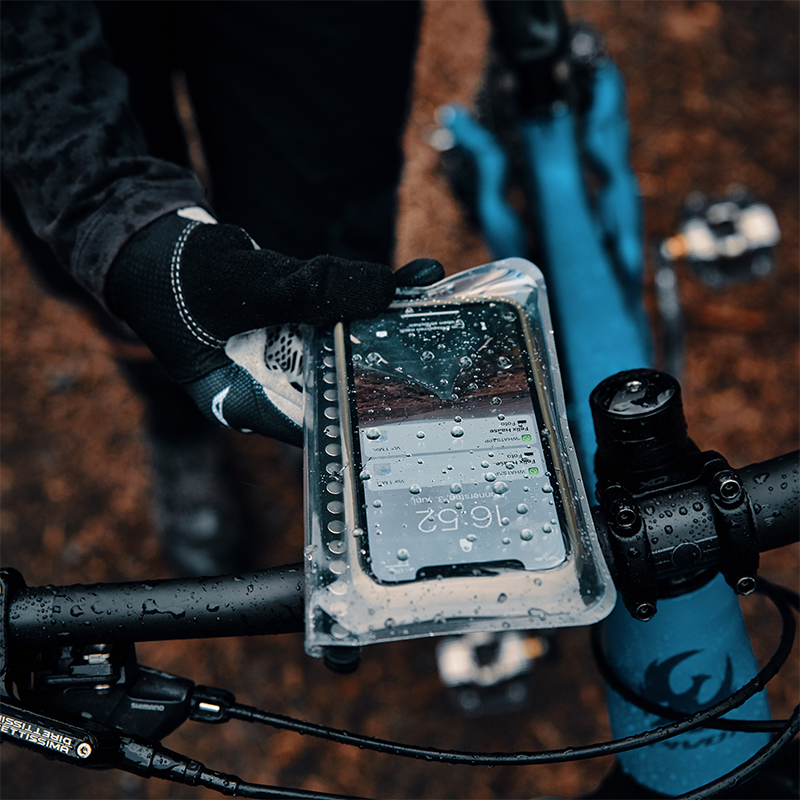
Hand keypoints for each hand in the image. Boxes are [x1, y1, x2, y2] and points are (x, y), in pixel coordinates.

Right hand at [106, 209, 443, 443]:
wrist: (155, 249)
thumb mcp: (245, 287)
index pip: (323, 420)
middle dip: (391, 363)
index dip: (369, 404)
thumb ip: (314, 290)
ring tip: (438, 306)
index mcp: (251, 404)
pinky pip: (341, 317)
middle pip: (343, 382)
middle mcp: (274, 389)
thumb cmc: (179, 281)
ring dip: (389, 323)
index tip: (418, 390)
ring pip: (348, 346)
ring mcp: (287, 358)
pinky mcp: (298, 328)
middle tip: (442, 349)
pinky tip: (414, 279)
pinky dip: (372, 297)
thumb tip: (388, 289)